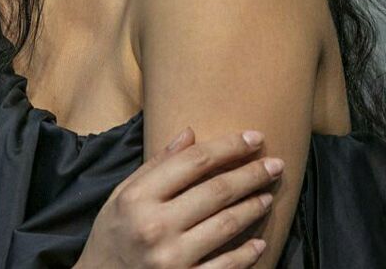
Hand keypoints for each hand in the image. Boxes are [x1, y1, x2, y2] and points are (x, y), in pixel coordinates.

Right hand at [76, 126, 282, 267]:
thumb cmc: (111, 235)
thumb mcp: (122, 194)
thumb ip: (157, 164)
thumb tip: (190, 132)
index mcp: (139, 197)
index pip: (194, 162)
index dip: (228, 147)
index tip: (253, 138)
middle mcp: (156, 226)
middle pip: (216, 191)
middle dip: (251, 174)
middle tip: (276, 164)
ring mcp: (172, 259)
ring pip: (226, 225)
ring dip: (253, 207)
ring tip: (268, 195)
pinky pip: (225, 267)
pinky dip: (246, 254)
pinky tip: (259, 241)